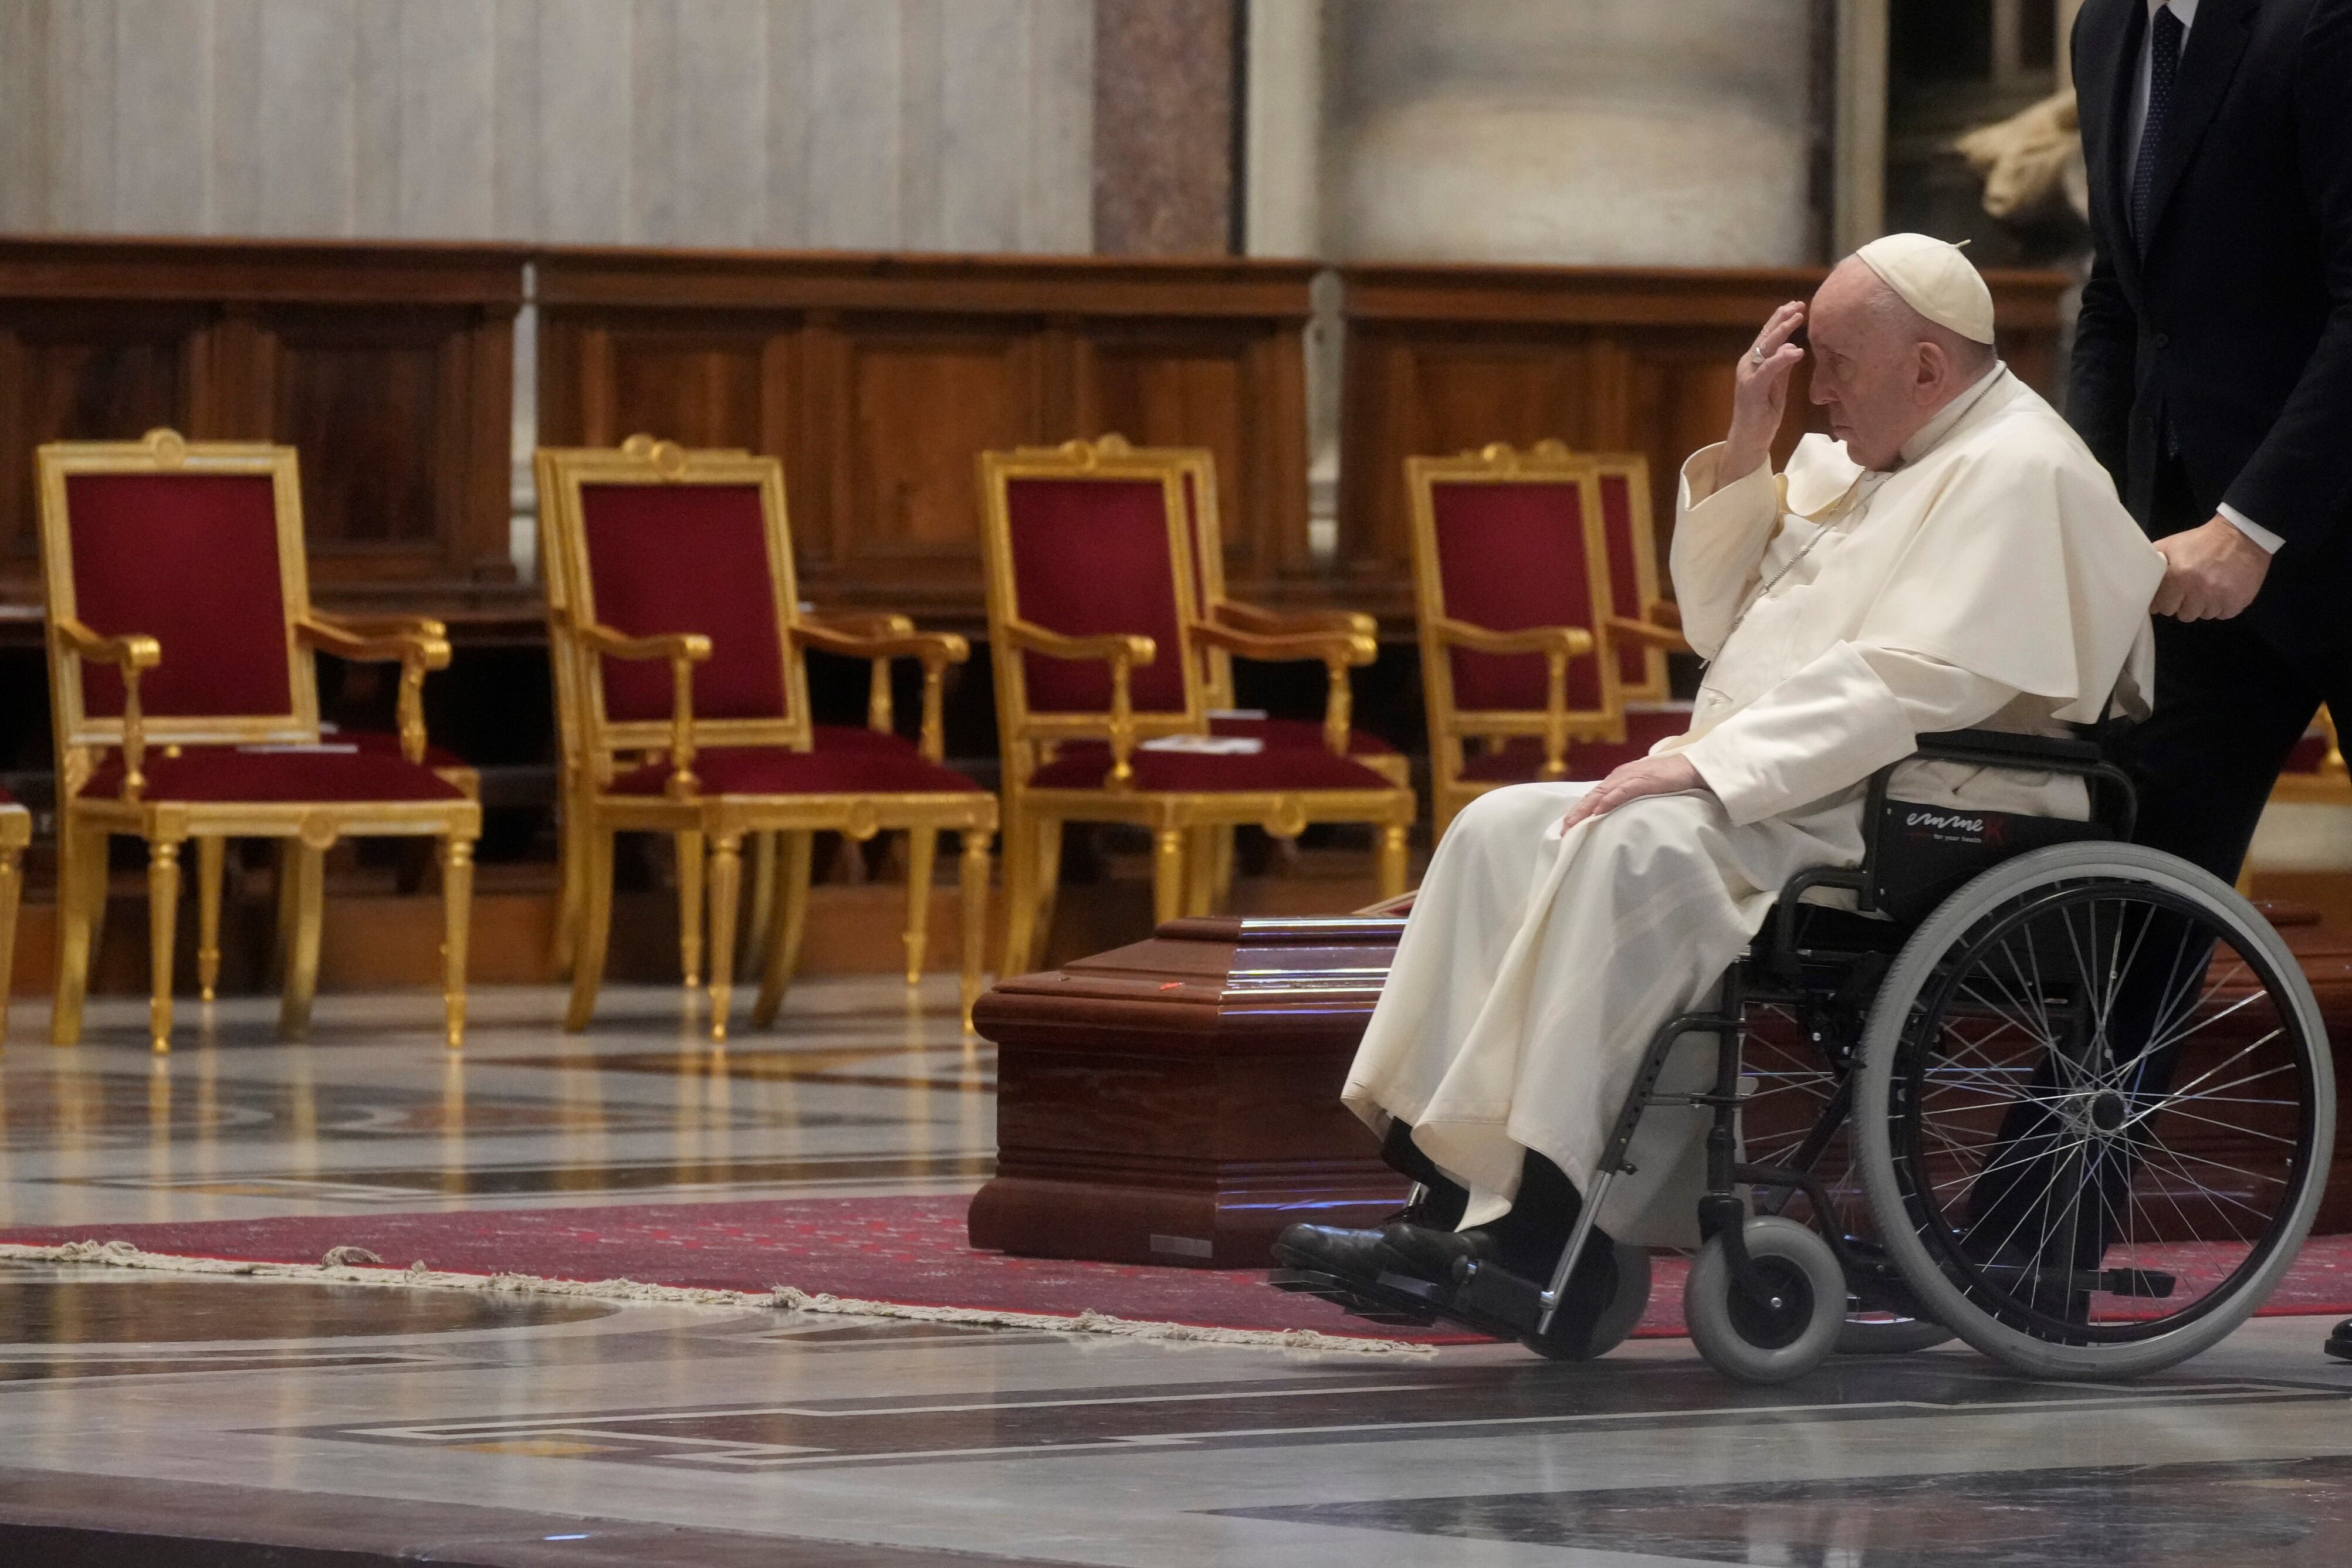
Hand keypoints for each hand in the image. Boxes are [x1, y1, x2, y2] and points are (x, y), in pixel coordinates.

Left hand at [1561, 754, 1709, 831]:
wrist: (1692, 767)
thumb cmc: (1669, 780)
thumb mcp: (1643, 791)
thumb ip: (1628, 799)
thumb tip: (1614, 818)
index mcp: (1618, 779)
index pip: (1594, 796)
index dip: (1579, 811)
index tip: (1567, 826)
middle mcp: (1620, 776)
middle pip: (1593, 796)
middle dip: (1577, 813)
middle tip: (1564, 830)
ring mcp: (1630, 777)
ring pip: (1602, 794)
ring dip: (1586, 810)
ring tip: (1574, 824)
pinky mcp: (1643, 780)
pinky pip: (1622, 792)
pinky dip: (1609, 801)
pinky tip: (1599, 811)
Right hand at [1723, 301, 1807, 479]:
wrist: (1749, 438)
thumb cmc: (1763, 414)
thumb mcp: (1777, 385)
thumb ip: (1782, 367)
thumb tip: (1793, 347)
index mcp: (1755, 363)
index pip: (1769, 336)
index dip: (1782, 320)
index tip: (1798, 307)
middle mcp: (1748, 365)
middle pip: (1766, 336)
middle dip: (1782, 318)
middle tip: (1798, 305)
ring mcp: (1748, 376)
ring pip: (1765, 348)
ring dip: (1782, 331)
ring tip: (1797, 318)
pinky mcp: (1751, 389)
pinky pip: (1767, 369)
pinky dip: (1781, 359)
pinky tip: (1795, 351)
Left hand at [2152, 516, 2270, 621]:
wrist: (2242, 535)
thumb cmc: (2201, 541)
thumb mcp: (2171, 545)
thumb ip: (2153, 562)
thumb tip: (2138, 581)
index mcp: (2178, 577)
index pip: (2162, 607)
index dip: (2164, 601)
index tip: (2167, 596)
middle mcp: (2199, 590)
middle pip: (2183, 615)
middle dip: (2182, 605)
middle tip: (2188, 592)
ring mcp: (2220, 598)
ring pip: (2203, 616)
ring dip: (2202, 606)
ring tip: (2206, 590)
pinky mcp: (2238, 601)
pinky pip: (2223, 615)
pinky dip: (2221, 607)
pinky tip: (2221, 593)